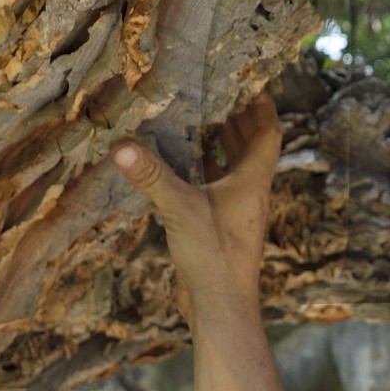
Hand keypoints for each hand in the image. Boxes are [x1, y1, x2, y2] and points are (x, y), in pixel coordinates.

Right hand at [111, 93, 282, 328]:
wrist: (221, 308)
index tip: (250, 82)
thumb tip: (121, 146)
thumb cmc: (215, 257)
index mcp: (253, 181)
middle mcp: (249, 192)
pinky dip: (199, 172)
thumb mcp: (182, 209)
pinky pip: (212, 189)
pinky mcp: (218, 227)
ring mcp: (235, 211)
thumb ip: (153, 176)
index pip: (268, 133)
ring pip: (229, 168)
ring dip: (216, 145)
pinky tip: (175, 165)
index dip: (262, 106)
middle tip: (214, 93)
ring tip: (193, 119)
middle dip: (235, 120)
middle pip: (249, 146)